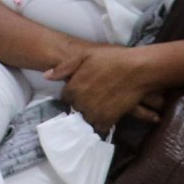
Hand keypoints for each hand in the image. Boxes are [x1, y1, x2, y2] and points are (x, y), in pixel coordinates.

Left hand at [47, 44, 161, 135]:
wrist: (137, 70)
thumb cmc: (112, 59)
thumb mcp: (86, 56)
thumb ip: (64, 67)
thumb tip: (46, 76)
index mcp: (73, 87)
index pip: (65, 97)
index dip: (72, 94)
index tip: (79, 92)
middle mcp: (80, 103)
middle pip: (75, 110)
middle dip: (80, 105)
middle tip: (90, 99)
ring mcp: (94, 113)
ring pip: (85, 120)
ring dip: (89, 116)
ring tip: (98, 108)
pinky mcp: (108, 120)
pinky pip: (98, 127)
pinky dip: (101, 124)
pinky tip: (105, 117)